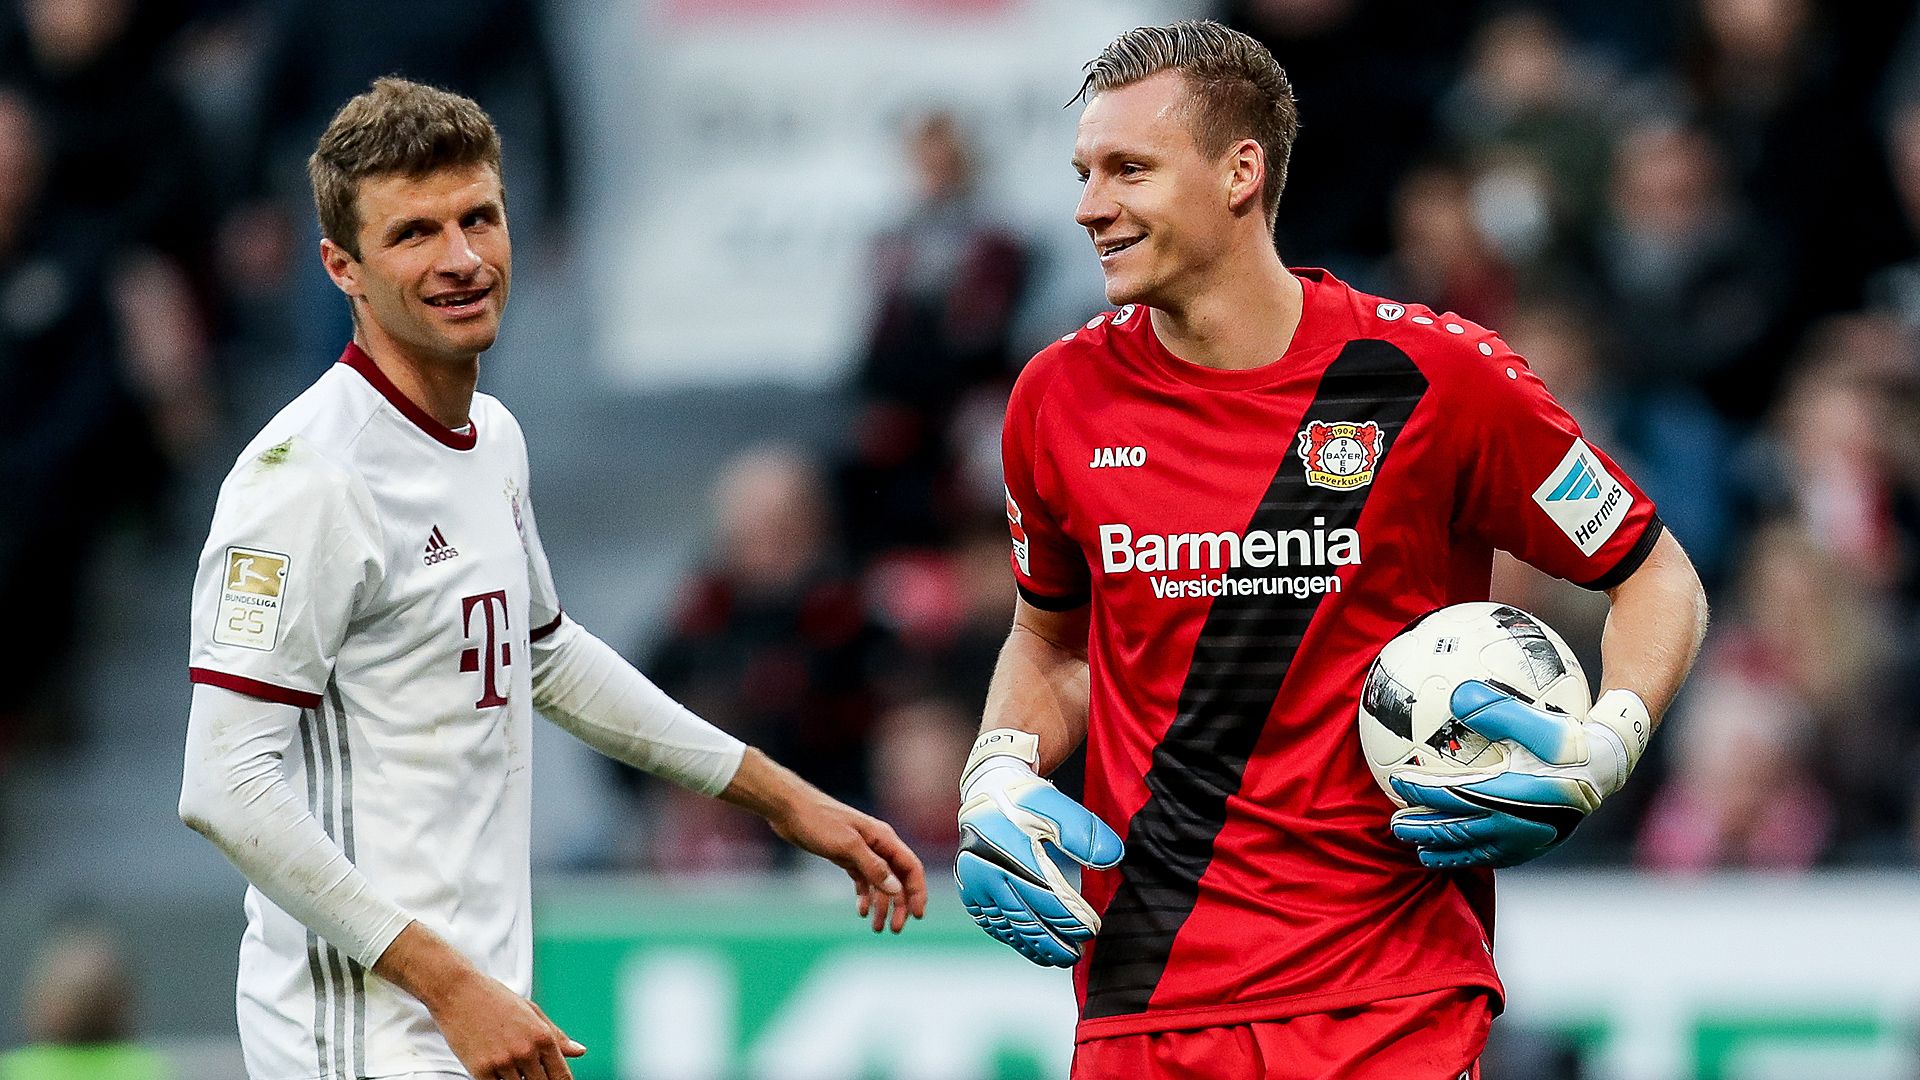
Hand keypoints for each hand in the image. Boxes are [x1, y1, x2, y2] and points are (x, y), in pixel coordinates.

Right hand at [429, 973, 585, 1079]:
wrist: (458, 992)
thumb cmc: (494, 998)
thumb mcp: (532, 1011)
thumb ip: (557, 1035)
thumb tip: (579, 1051)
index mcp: (543, 1036)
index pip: (561, 1076)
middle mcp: (526, 1051)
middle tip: (529, 1072)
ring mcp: (504, 1062)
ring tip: (510, 1065)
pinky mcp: (481, 1070)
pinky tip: (497, 1072)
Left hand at [767, 786, 930, 933]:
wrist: (790, 810)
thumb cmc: (819, 821)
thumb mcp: (847, 846)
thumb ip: (873, 867)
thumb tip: (896, 889)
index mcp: (883, 838)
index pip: (911, 868)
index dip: (918, 892)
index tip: (917, 916)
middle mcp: (877, 845)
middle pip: (898, 879)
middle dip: (900, 905)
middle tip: (895, 929)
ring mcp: (862, 851)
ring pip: (881, 883)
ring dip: (882, 905)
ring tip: (876, 928)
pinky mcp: (846, 856)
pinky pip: (863, 880)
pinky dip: (865, 896)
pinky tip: (861, 911)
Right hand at [955, 751, 1123, 966]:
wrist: (987, 792)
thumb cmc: (1027, 801)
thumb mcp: (1058, 808)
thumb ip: (1085, 833)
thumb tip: (1110, 859)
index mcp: (1012, 852)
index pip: (1047, 898)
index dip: (1070, 919)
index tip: (1091, 931)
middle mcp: (988, 872)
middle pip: (1026, 919)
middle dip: (1054, 942)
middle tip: (1076, 955)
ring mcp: (975, 884)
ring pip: (1007, 926)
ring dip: (1033, 946)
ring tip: (1057, 958)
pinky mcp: (969, 891)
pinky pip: (991, 923)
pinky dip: (1012, 938)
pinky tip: (1029, 946)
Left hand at [1388, 681, 1648, 867]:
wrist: (1608, 765)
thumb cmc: (1569, 737)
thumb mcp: (1536, 719)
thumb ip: (1496, 710)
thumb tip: (1456, 695)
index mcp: (1512, 793)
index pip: (1454, 795)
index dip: (1422, 791)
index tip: (1395, 782)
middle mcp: (1518, 823)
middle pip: (1458, 831)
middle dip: (1424, 829)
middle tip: (1395, 826)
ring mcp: (1528, 840)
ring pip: (1475, 850)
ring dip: (1444, 850)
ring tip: (1420, 850)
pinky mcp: (1538, 846)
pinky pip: (1496, 857)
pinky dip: (1472, 858)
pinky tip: (1459, 855)